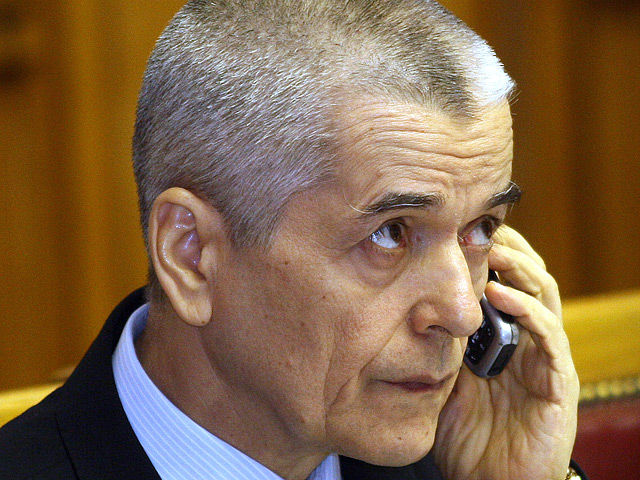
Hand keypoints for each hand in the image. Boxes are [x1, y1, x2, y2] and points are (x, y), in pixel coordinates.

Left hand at [433, 225, 579, 479]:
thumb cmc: (465, 435)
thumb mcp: (441, 380)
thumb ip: (434, 346)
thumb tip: (405, 309)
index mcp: (503, 338)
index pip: (502, 281)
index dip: (487, 253)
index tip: (459, 229)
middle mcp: (527, 342)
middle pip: (527, 279)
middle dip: (508, 249)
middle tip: (479, 226)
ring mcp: (545, 360)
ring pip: (544, 296)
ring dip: (520, 268)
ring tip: (493, 248)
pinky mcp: (557, 383)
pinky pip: (550, 337)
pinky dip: (527, 311)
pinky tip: (500, 294)